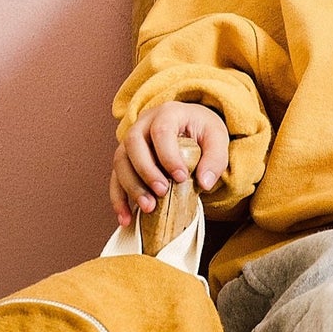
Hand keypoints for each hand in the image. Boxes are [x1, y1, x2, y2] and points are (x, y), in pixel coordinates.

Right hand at [110, 100, 229, 226]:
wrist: (190, 124)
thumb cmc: (202, 130)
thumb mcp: (217, 138)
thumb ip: (215, 159)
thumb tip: (205, 183)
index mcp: (167, 113)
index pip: (161, 132)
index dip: (168, 156)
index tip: (180, 177)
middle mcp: (143, 124)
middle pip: (133, 144)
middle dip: (146, 171)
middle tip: (162, 192)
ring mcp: (130, 141)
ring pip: (120, 161)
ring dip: (131, 187)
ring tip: (148, 207)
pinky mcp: (125, 159)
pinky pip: (115, 178)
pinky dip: (118, 199)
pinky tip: (125, 218)